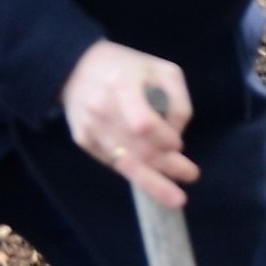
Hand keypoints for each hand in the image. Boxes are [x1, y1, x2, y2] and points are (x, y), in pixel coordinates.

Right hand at [67, 39, 196, 207]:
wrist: (75, 68)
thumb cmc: (127, 67)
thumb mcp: (161, 70)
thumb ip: (176, 101)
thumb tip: (177, 135)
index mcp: (122, 85)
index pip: (142, 123)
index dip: (162, 138)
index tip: (179, 145)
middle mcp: (102, 109)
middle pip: (136, 149)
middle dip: (165, 167)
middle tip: (190, 177)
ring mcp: (89, 127)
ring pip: (124, 162)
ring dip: (152, 181)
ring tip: (174, 197)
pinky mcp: (83, 140)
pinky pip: (112, 162)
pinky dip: (133, 171)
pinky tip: (150, 179)